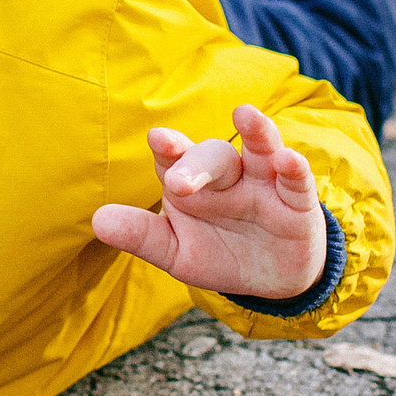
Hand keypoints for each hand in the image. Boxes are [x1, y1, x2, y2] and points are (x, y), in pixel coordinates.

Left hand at [91, 104, 325, 300]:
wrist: (272, 281)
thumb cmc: (219, 254)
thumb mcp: (176, 252)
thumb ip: (141, 235)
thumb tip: (98, 220)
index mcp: (191, 183)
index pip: (175, 160)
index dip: (168, 149)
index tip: (158, 140)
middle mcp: (227, 176)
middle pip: (212, 155)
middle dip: (197, 163)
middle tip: (180, 181)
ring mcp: (263, 184)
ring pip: (259, 150)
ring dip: (255, 131)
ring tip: (246, 114)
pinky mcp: (297, 202)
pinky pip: (297, 180)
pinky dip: (295, 168)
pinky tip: (288, 159)